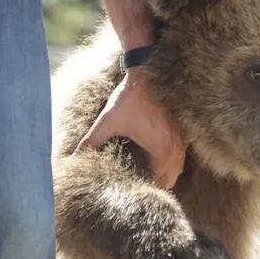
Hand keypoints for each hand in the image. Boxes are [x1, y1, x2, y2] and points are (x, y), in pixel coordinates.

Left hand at [76, 67, 185, 188]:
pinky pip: (181, 155)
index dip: (145, 185)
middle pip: (170, 180)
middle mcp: (176, 149)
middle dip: (155, 181)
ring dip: (164, 171)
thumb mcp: (108, 120)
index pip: (158, 183)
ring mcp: (183, 141)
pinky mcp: (184, 132)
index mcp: (160, 151)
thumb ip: (91, 141)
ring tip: (146, 167)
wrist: (149, 72)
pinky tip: (156, 153)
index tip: (132, 182)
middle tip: (137, 177)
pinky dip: (171, 158)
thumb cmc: (130, 98)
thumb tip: (75, 155)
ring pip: (177, 169)